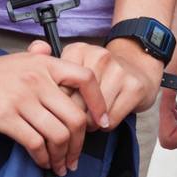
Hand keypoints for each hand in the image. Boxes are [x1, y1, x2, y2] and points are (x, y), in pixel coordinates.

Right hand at [0, 46, 107, 176]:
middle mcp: (38, 78)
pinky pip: (34, 143)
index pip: (86, 79)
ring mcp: (21, 98)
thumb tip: (57, 58)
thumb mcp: (21, 58)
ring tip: (61, 167)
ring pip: (57, 134)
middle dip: (80, 144)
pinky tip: (42, 163)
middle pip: (75, 116)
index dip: (99, 103)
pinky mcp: (4, 116)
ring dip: (63, 157)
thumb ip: (41, 57)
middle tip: (76, 159)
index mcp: (46, 63)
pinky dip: (43, 158)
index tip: (102, 123)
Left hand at [28, 37, 162, 127]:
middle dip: (72, 119)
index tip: (58, 111)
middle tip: (75, 121)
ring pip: (92, 114)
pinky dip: (105, 126)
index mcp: (78, 50)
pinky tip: (106, 118)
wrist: (138, 66)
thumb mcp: (74, 68)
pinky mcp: (133, 86)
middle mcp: (98, 56)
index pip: (57, 89)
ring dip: (89, 125)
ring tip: (91, 119)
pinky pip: (110, 119)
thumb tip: (37, 81)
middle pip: (74, 103)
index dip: (56, 106)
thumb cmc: (100, 73)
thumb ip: (52, 72)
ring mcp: (118, 70)